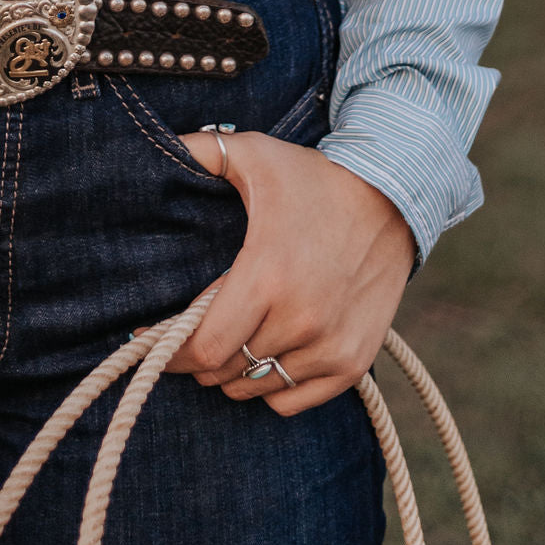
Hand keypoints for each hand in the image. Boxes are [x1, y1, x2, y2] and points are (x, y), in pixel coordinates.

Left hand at [140, 129, 416, 416]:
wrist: (394, 195)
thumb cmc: (313, 176)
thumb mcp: (254, 153)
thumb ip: (200, 149)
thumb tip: (159, 144)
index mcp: (267, 275)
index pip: (204, 348)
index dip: (171, 348)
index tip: (151, 334)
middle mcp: (301, 319)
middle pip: (224, 371)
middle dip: (197, 356)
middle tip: (190, 330)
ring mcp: (331, 345)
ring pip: (254, 388)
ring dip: (233, 370)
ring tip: (230, 336)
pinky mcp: (354, 361)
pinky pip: (291, 400)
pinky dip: (271, 385)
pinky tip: (267, 351)